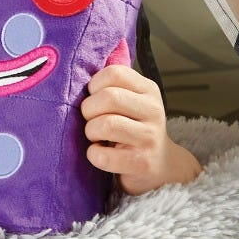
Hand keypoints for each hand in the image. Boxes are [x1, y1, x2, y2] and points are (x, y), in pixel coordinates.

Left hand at [80, 64, 201, 196]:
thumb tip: (77, 76)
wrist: (162, 165)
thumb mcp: (131, 101)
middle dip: (89, 109)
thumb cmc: (134, 128)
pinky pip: (103, 156)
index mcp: (148, 90)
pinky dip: (93, 154)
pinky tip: (99, 153)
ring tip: (96, 136)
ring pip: (105, 125)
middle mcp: (153, 110)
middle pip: (108, 97)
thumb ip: (112, 86)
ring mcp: (150, 138)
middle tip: (92, 119)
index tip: (95, 97)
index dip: (95, 85)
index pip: (114, 73)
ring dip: (91, 131)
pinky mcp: (142, 163)